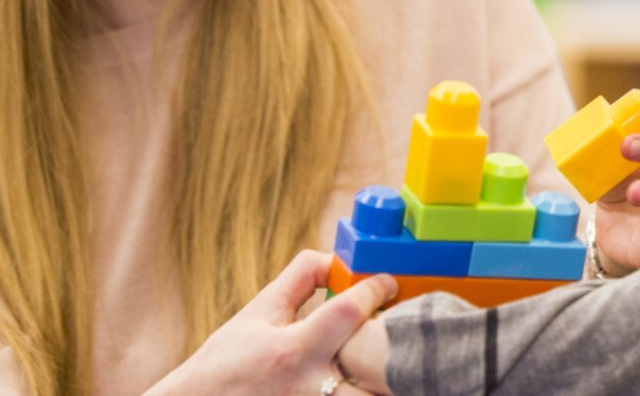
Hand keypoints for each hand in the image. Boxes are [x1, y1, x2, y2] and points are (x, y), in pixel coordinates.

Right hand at [150, 250, 395, 395]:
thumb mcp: (259, 312)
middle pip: (377, 373)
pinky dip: (369, 393)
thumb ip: (301, 280)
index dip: (375, 289)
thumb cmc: (229, 360)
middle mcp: (308, 388)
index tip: (388, 282)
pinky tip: (375, 380)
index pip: (348, 313)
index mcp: (293, 350)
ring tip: (401, 364)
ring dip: (390, 383)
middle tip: (411, 332)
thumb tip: (339, 257)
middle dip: (398, 353)